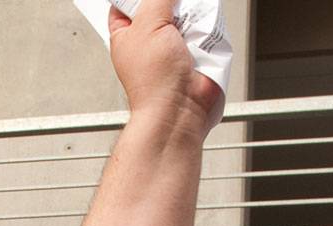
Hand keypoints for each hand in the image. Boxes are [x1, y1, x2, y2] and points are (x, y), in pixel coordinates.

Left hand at [108, 0, 223, 131]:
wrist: (180, 108)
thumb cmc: (154, 81)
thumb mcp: (148, 24)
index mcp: (126, 35)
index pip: (125, 6)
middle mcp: (150, 41)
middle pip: (161, 6)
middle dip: (171, 3)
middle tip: (174, 5)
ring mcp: (175, 47)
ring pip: (186, 15)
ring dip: (192, 14)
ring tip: (189, 20)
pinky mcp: (196, 52)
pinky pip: (205, 29)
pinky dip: (207, 26)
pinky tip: (202, 32)